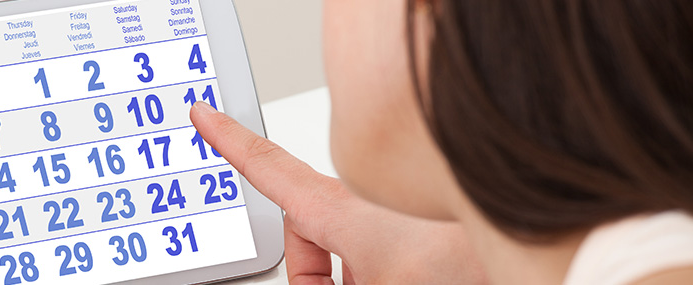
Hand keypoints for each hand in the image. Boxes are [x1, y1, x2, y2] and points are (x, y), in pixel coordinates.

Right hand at [190, 102, 486, 283]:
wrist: (544, 262)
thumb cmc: (464, 271)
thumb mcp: (376, 279)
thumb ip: (322, 281)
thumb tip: (305, 282)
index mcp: (348, 214)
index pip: (271, 170)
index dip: (230, 143)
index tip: (204, 116)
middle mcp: (371, 205)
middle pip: (309, 231)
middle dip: (312, 272)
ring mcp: (397, 214)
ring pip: (347, 245)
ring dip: (351, 274)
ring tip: (395, 283)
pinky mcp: (422, 227)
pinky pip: (381, 246)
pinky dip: (380, 268)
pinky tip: (412, 278)